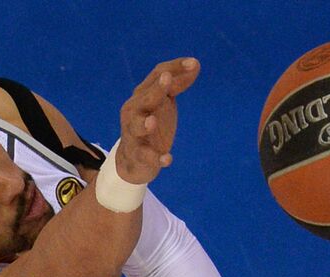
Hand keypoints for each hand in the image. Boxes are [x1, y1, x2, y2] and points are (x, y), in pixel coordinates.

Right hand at [116, 57, 200, 183]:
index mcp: (142, 95)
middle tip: (167, 78)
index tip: (194, 64)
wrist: (133, 160)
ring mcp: (133, 133)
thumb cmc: (150, 125)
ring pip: (136, 126)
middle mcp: (134, 110)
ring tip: (152, 122)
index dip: (175, 68)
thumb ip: (176, 85)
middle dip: (156, 89)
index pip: (158, 75)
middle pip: (146, 97)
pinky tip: (168, 159)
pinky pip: (145, 156)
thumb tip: (196, 64)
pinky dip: (156, 158)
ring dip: (144, 124)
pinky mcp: (136, 155)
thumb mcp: (163, 103)